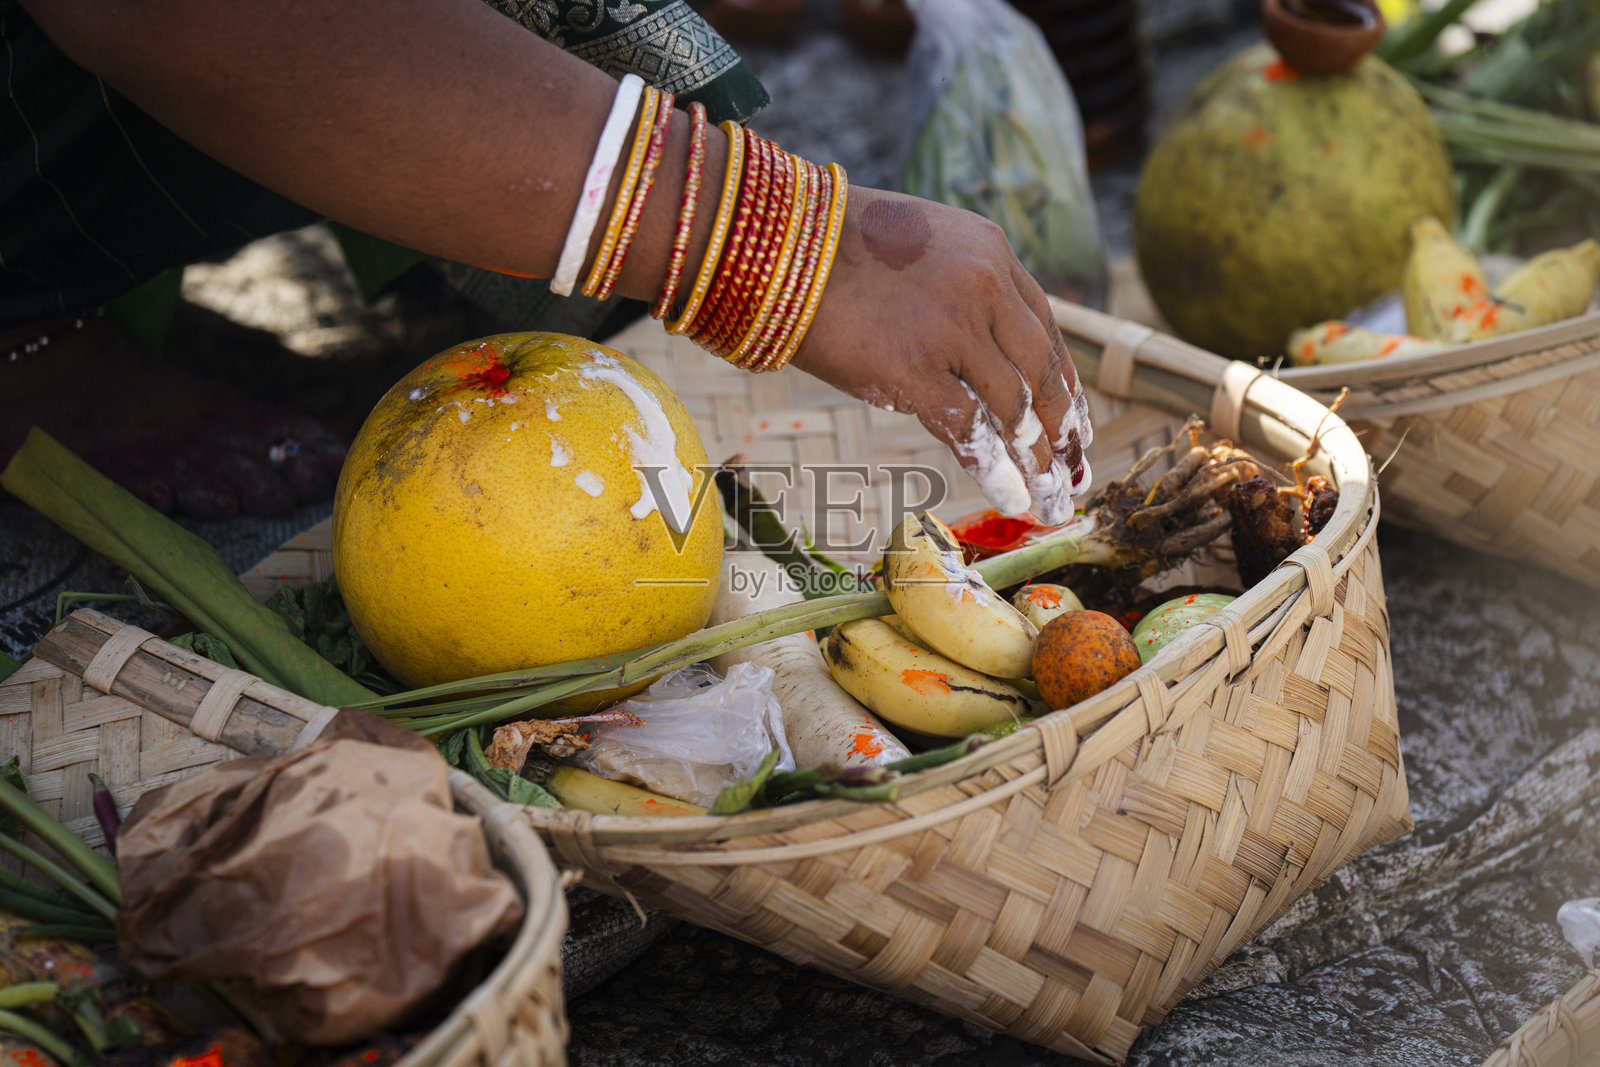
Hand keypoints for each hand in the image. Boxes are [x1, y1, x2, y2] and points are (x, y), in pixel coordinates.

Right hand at [791, 187, 1092, 523]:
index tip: (1074, 422)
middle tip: (1074, 469)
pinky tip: (1014, 498)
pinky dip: (995, 470)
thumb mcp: (918, 246)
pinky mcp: (913, 370)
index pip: (1043, 329)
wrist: (778, 244)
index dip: (1063, 384)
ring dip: (1036, 459)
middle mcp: (984, 288)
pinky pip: (969, 431)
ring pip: (1013, 408)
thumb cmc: (831, 247)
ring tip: (1050, 497)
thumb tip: (974, 350)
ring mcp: (952, 330)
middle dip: (1061, 429)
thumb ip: (957, 288)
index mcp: (990, 253)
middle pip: (1039, 373)